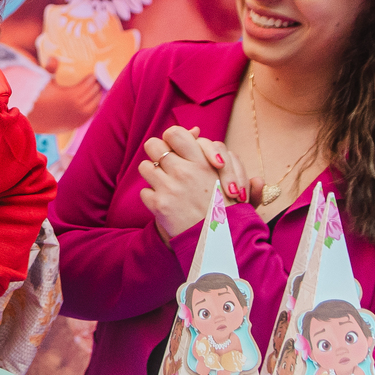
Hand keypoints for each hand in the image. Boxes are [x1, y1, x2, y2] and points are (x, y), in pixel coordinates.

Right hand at [27, 59, 102, 132]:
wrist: (36, 119)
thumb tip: (54, 57)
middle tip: (95, 79)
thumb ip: (50, 68)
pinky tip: (92, 101)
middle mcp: (79, 107)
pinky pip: (91, 114)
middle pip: (95, 93)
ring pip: (96, 104)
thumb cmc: (40, 98)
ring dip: (96, 95)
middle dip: (96, 85)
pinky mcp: (78, 123)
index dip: (93, 77)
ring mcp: (79, 117)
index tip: (93, 73)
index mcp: (72, 95)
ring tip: (95, 89)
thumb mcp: (45, 81)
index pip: (90, 84)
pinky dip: (93, 106)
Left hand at [137, 126, 253, 239]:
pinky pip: (144, 192)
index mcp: (202, 161)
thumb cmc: (230, 211)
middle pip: (153, 145)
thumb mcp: (231, 177)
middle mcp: (184, 171)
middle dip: (157, 153)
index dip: (171, 139)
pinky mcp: (160, 206)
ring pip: (145, 167)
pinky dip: (152, 198)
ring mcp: (170, 188)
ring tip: (164, 184)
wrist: (223, 244)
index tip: (176, 149)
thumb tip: (195, 130)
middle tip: (165, 164)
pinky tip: (164, 204)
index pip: (174, 133)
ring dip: (153, 175)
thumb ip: (214, 152)